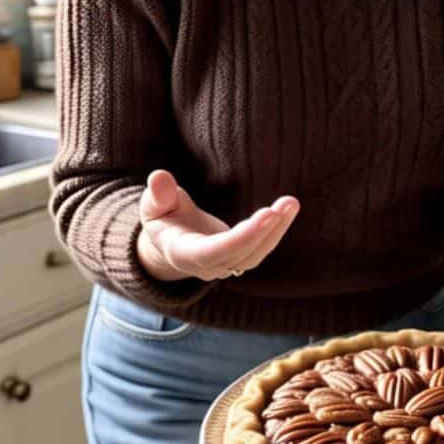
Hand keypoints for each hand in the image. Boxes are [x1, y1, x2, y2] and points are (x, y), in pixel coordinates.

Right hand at [136, 169, 299, 282]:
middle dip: (264, 231)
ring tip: (291, 203)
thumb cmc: (162, 218)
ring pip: (255, 255)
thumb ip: (158, 195)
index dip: (240, 238)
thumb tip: (159, 177)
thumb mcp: (152, 205)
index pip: (213, 253)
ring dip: (276, 230)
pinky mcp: (238, 259)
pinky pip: (260, 249)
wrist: (169, 242)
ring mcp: (224, 266)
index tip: (265, 216)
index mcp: (183, 254)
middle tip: (285, 205)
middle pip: (240, 256)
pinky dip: (276, 230)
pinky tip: (287, 209)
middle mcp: (206, 266)